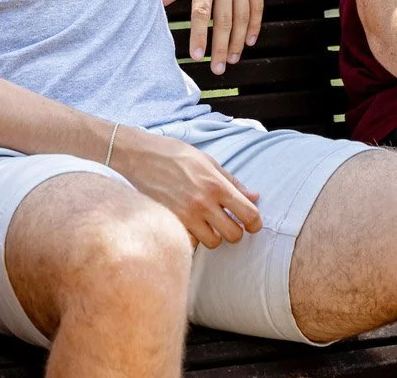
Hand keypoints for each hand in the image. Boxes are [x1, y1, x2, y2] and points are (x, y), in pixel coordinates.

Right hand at [111, 127, 261, 248]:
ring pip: (213, 242)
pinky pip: (191, 242)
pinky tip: (191, 224)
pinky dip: (194, 237)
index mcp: (216, 185)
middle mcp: (203, 203)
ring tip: (207, 222)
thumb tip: (254, 197)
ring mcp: (185, 215)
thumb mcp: (208, 161)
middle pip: (234, 235)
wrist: (140, 156)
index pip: (249, 214)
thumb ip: (232, 182)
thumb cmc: (175, 154)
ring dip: (214, 235)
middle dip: (235, 231)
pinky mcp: (171, 222)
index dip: (255, 223)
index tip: (252, 223)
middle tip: (228, 222)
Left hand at [161, 0, 262, 75]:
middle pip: (224, 20)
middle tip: (216, 68)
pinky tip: (249, 40)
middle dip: (219, 47)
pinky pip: (258, 5)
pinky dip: (255, 24)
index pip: (203, 12)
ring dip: (237, 41)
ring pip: (243, 17)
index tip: (197, 55)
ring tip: (231, 60)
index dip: (200, 35)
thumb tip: (161, 2)